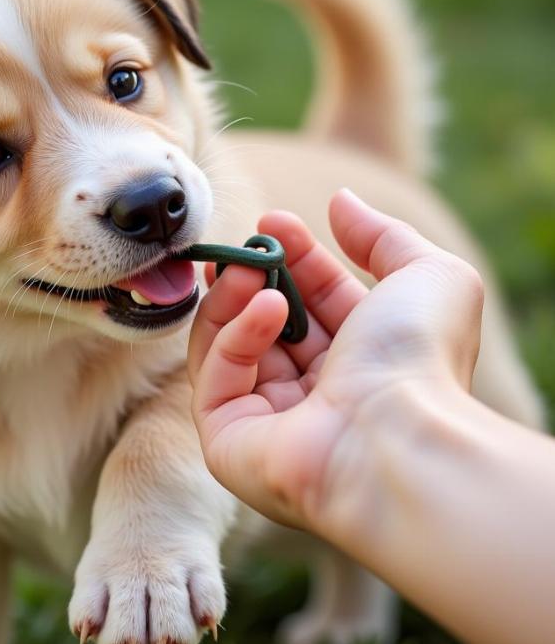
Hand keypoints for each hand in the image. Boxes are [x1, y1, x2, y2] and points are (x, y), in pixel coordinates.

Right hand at [188, 188, 485, 535]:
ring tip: (249, 268)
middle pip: (266, 324)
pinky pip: (216, 376)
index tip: (273, 221)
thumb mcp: (427, 276)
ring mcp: (267, 421)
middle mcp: (313, 396)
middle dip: (250, 278)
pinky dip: (233, 334)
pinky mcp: (229, 442)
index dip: (294, 259)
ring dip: (235, 298)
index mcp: (359, 365)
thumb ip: (382, 235)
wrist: (399, 438)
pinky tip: (265, 306)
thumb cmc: (421, 361)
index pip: (313, 304)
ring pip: (229, 346)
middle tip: (242, 247)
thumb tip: (341, 201)